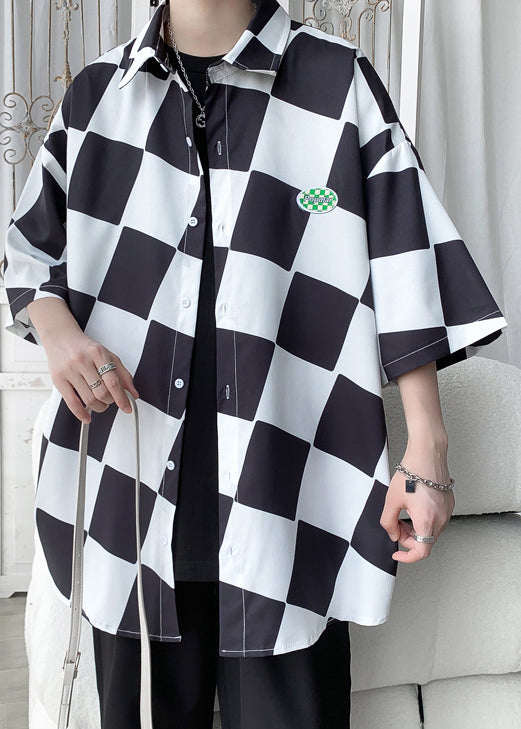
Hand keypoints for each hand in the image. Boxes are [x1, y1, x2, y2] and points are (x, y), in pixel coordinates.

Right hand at [44, 330, 139, 423]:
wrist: (61, 337)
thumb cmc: (85, 347)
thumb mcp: (108, 355)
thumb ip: (123, 374)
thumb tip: (133, 393)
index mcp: (97, 353)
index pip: (113, 381)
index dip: (122, 398)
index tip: (127, 407)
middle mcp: (82, 361)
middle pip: (102, 392)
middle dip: (110, 401)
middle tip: (110, 399)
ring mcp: (69, 370)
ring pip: (89, 399)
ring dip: (99, 407)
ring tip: (100, 403)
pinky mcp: (58, 379)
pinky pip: (71, 402)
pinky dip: (81, 414)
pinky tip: (87, 417)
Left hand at [380, 447, 454, 562]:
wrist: (427, 454)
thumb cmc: (411, 473)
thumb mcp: (392, 500)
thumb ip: (389, 522)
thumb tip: (393, 535)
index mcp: (427, 520)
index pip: (421, 552)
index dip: (407, 557)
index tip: (397, 553)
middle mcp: (441, 518)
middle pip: (426, 542)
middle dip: (409, 538)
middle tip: (397, 525)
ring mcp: (447, 511)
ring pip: (432, 532)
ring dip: (417, 529)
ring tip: (405, 513)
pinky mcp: (449, 503)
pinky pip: (437, 520)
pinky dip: (425, 520)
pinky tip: (415, 507)